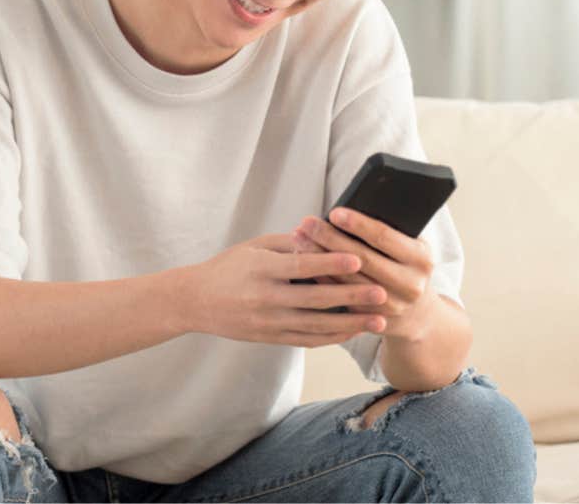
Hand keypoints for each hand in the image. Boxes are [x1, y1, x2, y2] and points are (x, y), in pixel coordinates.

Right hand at [181, 232, 389, 347]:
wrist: (197, 302)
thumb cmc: (228, 267)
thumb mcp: (254, 246)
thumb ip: (289, 243)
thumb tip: (322, 237)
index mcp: (261, 270)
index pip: (302, 267)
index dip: (330, 263)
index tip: (357, 258)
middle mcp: (266, 299)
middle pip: (316, 299)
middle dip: (351, 297)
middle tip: (381, 293)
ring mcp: (270, 322)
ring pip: (317, 326)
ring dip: (350, 324)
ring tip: (378, 320)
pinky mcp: (272, 338)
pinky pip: (308, 340)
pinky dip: (332, 337)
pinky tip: (353, 331)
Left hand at [291, 208, 436, 339]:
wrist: (417, 312)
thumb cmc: (404, 264)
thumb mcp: (407, 245)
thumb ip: (386, 231)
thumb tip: (344, 210)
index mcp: (421, 258)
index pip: (384, 237)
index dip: (357, 224)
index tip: (333, 212)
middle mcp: (411, 284)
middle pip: (362, 258)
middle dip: (330, 238)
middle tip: (306, 223)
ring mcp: (392, 306)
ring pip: (347, 279)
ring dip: (319, 257)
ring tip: (299, 238)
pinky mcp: (372, 320)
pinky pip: (341, 296)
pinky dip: (320, 278)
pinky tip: (303, 262)